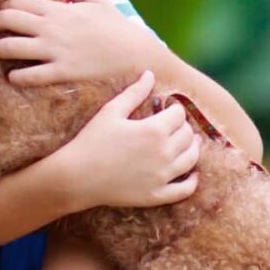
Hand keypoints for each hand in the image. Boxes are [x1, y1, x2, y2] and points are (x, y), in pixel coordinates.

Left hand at [0, 0, 170, 85]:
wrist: (136, 54)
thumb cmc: (114, 26)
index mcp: (58, 9)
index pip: (17, 2)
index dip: (3, 8)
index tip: (1, 15)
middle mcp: (52, 27)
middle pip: (7, 20)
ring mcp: (55, 50)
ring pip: (10, 47)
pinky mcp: (62, 72)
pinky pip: (29, 75)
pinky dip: (15, 76)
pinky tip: (13, 76)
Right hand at [47, 71, 200, 209]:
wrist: (77, 177)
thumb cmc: (92, 141)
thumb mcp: (111, 111)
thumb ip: (134, 92)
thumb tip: (150, 74)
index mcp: (154, 130)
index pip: (179, 115)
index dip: (174, 109)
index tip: (168, 109)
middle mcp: (164, 153)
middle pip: (188, 136)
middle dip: (183, 127)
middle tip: (175, 125)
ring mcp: (162, 176)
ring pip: (191, 159)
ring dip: (192, 149)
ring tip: (188, 143)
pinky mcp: (156, 195)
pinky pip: (184, 190)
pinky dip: (192, 181)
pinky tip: (192, 174)